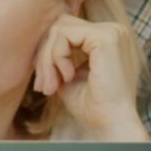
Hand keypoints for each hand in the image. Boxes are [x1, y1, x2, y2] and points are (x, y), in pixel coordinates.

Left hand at [33, 16, 147, 140]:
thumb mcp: (69, 75)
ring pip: (60, 29)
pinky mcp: (105, 37)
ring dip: (48, 59)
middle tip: (43, 85)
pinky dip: (57, 57)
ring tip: (51, 85)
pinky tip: (67, 78)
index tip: (44, 82)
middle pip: (61, 26)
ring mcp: (111, 31)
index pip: (67, 30)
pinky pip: (64, 35)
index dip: (48, 53)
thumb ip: (58, 56)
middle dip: (44, 55)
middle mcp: (113, 30)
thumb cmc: (93, 107)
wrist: (112, 124)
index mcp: (107, 38)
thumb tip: (37, 43)